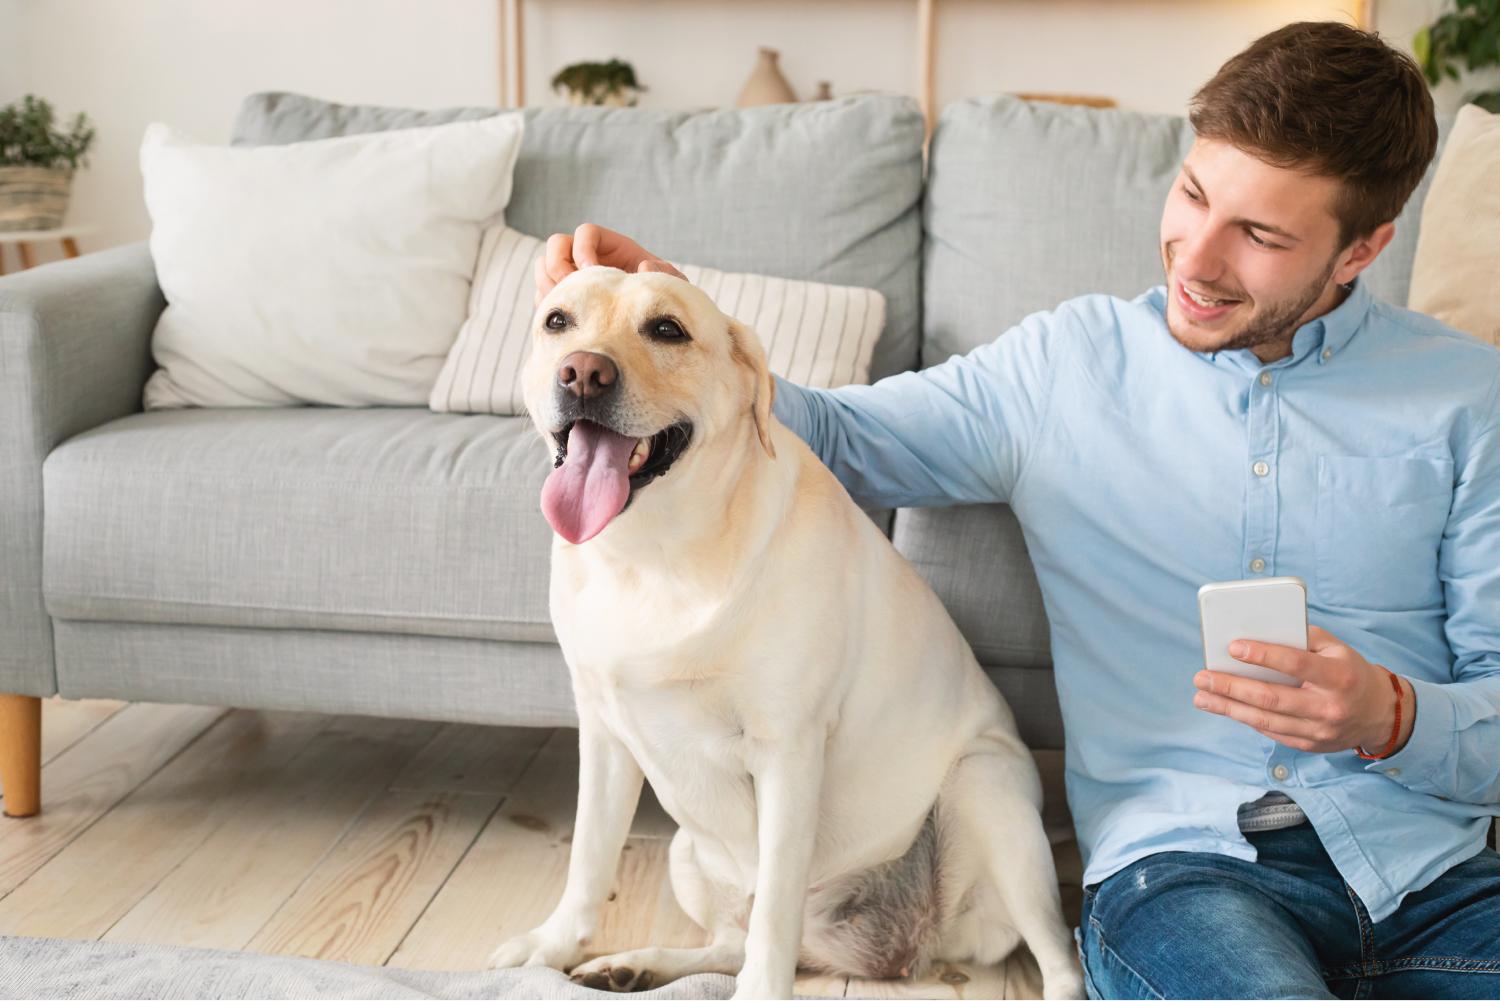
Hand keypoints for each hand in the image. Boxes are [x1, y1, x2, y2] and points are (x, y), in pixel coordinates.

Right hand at [534, 223, 686, 305]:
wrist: (649, 323)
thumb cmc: (660, 298)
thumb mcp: (670, 283)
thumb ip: (664, 273)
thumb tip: (643, 268)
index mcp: (611, 246)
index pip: (585, 232)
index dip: (583, 248)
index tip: (591, 271)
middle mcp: (586, 256)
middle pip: (556, 244)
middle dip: (559, 265)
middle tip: (574, 290)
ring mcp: (571, 277)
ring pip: (543, 268)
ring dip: (549, 283)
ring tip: (569, 305)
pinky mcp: (563, 299)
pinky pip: (542, 294)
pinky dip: (548, 303)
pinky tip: (566, 319)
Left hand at [1192, 624, 1414, 754]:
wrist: (1380, 714)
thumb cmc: (1350, 672)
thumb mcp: (1336, 649)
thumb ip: (1302, 639)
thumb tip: (1258, 633)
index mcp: (1338, 677)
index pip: (1296, 664)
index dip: (1263, 656)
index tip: (1233, 647)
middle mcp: (1328, 707)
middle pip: (1271, 698)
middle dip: (1231, 687)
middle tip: (1202, 677)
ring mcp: (1319, 731)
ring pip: (1265, 720)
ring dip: (1228, 708)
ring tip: (1202, 697)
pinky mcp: (1309, 745)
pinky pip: (1270, 732)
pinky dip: (1245, 718)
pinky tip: (1225, 707)